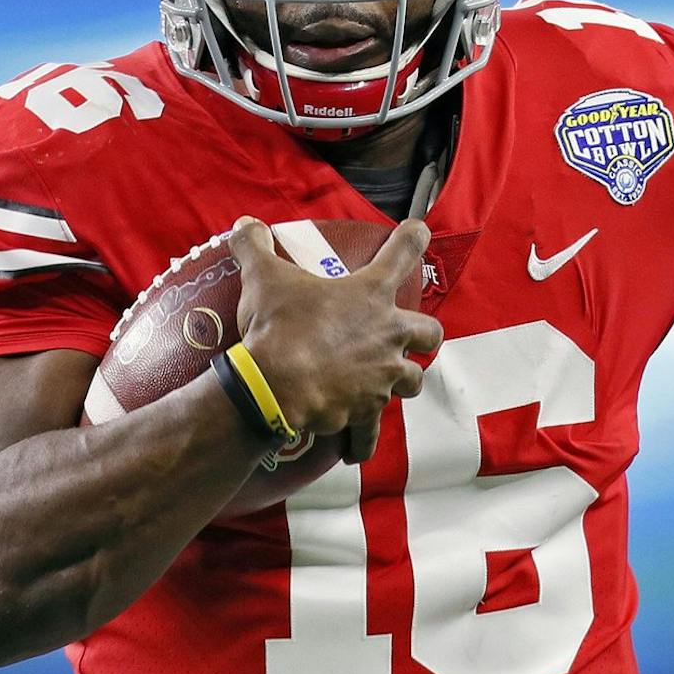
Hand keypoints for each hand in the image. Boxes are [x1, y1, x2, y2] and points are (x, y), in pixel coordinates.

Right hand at [229, 217, 442, 462]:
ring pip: (413, 381)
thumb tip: (244, 225)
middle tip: (408, 335)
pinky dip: (364, 439)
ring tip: (389, 382)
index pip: (403, 253)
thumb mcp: (263, 278)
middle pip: (429, 333)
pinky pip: (371, 431)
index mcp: (370, 294)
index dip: (413, 237)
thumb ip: (255, 248)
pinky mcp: (364, 410)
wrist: (274, 385)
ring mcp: (380, 376)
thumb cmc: (277, 325)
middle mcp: (387, 335)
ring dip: (404, 380)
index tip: (419, 231)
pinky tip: (356, 448)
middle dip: (423, 334)